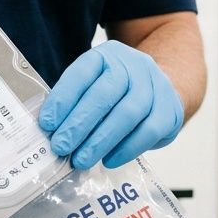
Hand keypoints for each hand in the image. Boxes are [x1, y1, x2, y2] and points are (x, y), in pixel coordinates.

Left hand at [39, 40, 183, 169]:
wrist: (160, 89)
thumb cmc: (117, 93)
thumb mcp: (94, 85)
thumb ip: (74, 104)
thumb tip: (51, 133)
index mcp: (107, 56)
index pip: (82, 73)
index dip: (63, 98)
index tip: (47, 124)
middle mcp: (133, 65)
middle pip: (105, 94)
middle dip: (80, 124)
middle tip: (61, 147)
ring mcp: (155, 85)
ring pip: (128, 113)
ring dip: (101, 140)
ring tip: (81, 159)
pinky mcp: (170, 109)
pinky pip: (149, 131)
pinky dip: (126, 149)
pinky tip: (108, 161)